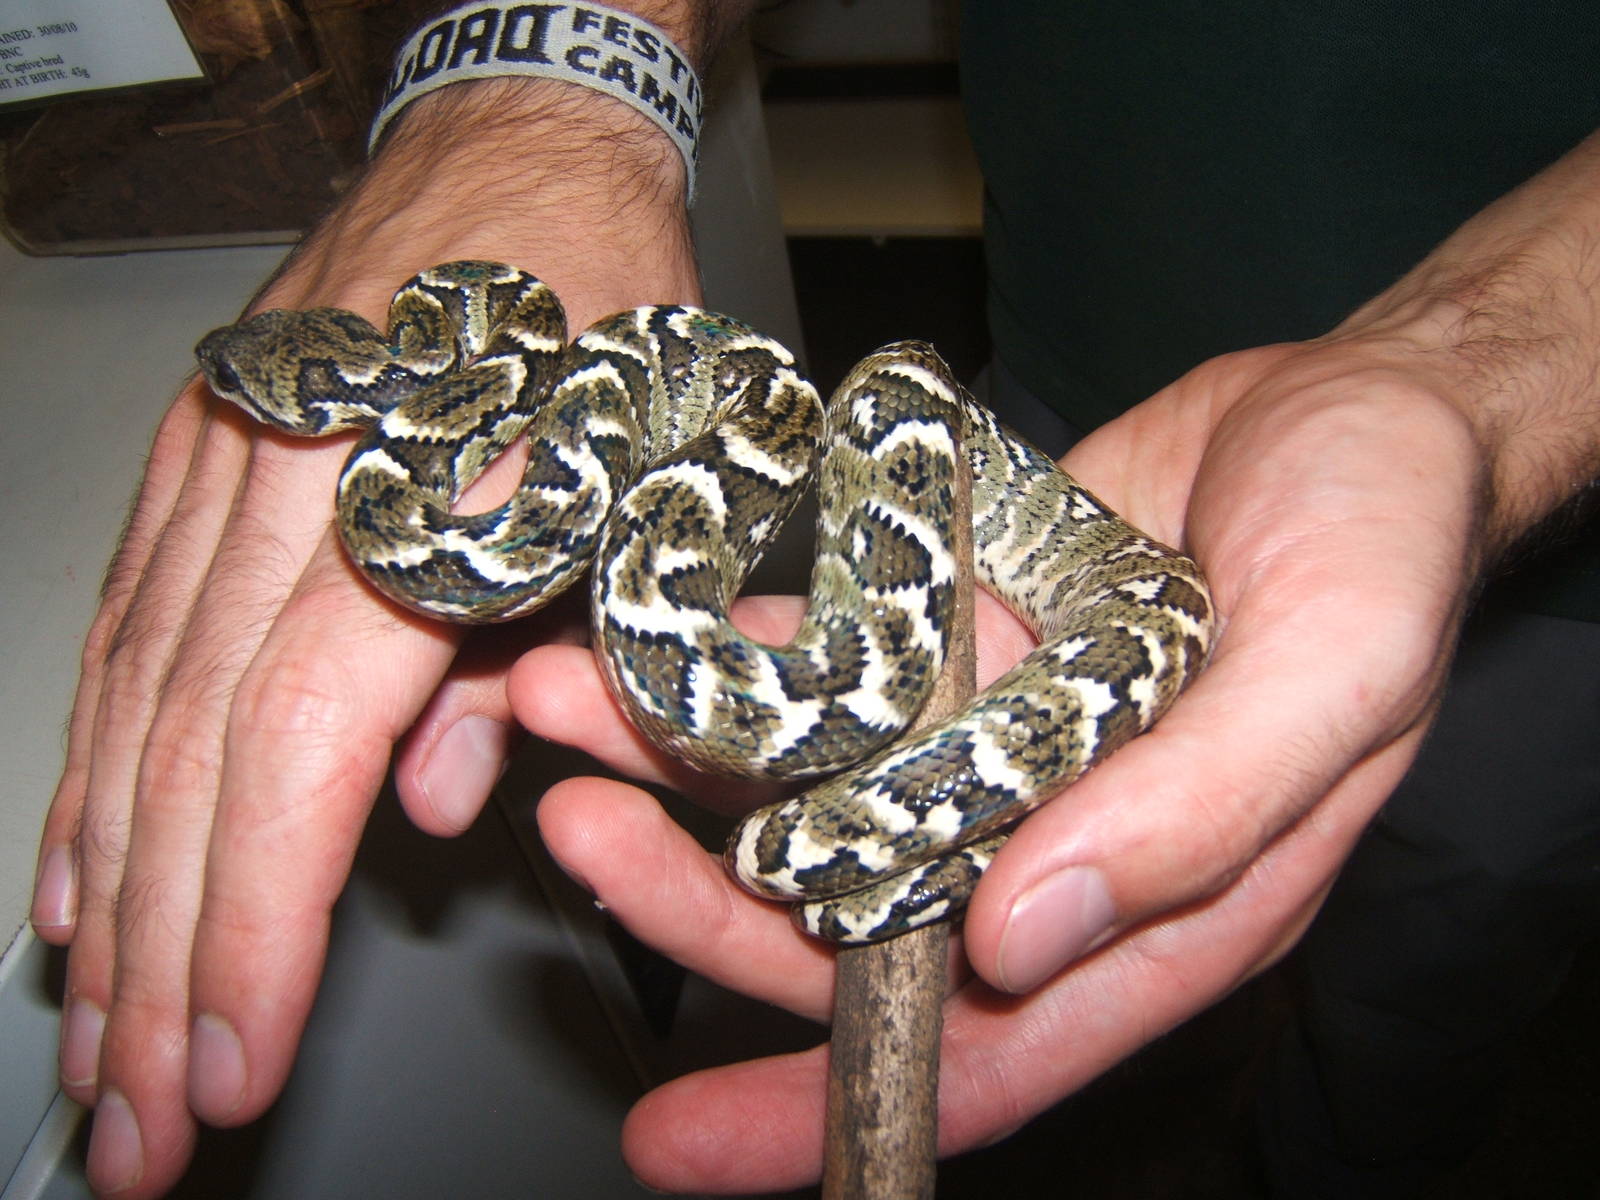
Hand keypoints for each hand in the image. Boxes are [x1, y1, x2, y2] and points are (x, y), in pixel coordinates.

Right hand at [29, 77, 697, 1198]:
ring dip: (111, 891)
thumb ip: (542, 652)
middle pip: (195, 758)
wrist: (522, 151)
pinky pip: (125, 637)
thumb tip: (427, 796)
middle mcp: (287, 489)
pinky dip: (96, 769)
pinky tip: (77, 871)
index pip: (298, 750)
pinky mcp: (199, 465)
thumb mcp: (644, 478)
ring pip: (136, 712)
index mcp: (412, 500)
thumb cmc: (608, 308)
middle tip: (132, 1120)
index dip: (257, 921)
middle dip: (161, 961)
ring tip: (95, 1038)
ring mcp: (223, 474)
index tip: (230, 1059)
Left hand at [510, 327, 1492, 1191]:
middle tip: (582, 830)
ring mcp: (990, 733)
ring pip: (815, 780)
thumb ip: (1197, 815)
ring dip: (684, 756)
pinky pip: (831, 661)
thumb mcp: (1334, 674)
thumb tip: (1025, 939)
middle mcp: (1049, 837)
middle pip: (854, 916)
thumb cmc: (1385, 537)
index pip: (985, 1055)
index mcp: (1149, 904)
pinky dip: (748, 649)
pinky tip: (659, 620)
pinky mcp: (956, 634)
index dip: (830, 1108)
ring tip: (563, 698)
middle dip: (705, 895)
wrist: (1353, 399)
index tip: (677, 1141)